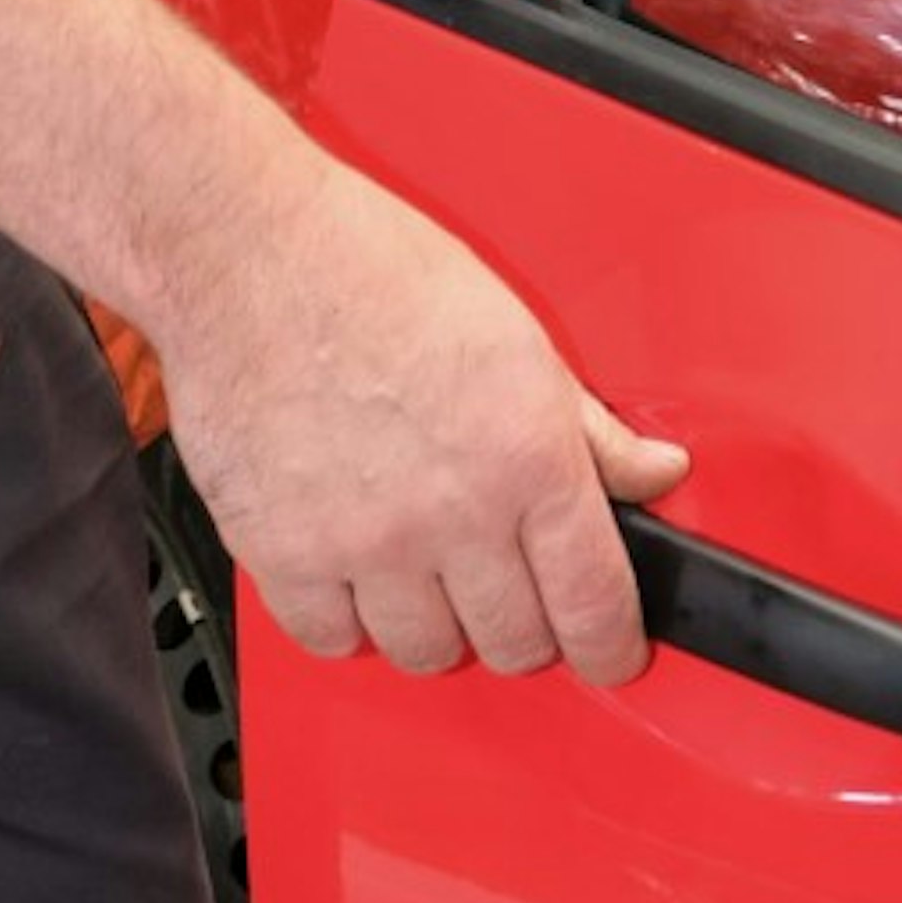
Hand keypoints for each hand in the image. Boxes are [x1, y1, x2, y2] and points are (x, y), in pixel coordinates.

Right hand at [156, 138, 692, 686]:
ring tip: (420, 569)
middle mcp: (454, 510)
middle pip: (514, 645)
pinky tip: (350, 570)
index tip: (605, 650)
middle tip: (505, 588)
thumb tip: (655, 473)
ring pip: (425, 652)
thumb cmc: (370, 267)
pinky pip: (330, 638)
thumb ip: (590, 426)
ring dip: (432, 623)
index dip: (609, 646)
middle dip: (522, 626)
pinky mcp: (284, 551)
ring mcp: (366, 540)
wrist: (246, 249)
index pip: (595, 605)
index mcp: (526, 455)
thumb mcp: (514, 333)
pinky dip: (343, 618)